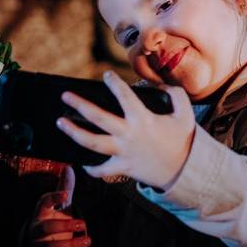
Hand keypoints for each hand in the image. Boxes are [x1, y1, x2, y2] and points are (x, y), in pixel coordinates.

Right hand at [25, 166, 94, 246]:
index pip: (42, 204)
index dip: (53, 198)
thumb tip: (68, 168)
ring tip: (88, 239)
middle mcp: (37, 231)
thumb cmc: (51, 224)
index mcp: (40, 214)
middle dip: (63, 225)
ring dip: (71, 244)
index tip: (66, 194)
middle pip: (46, 228)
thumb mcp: (56, 208)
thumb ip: (63, 190)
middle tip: (82, 223)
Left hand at [57, 71, 195, 187]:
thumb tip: (160, 84)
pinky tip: (81, 161)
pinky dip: (91, 168)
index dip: (114, 83)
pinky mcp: (122, 168)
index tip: (106, 75)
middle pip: (98, 118)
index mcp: (143, 119)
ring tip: (60, 122)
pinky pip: (102, 170)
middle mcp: (129, 135)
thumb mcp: (185, 114)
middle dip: (79, 105)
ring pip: (92, 143)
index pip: (125, 96)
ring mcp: (123, 153)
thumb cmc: (183, 141)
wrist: (185, 172)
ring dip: (74, 132)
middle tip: (65, 96)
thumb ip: (176, 95)